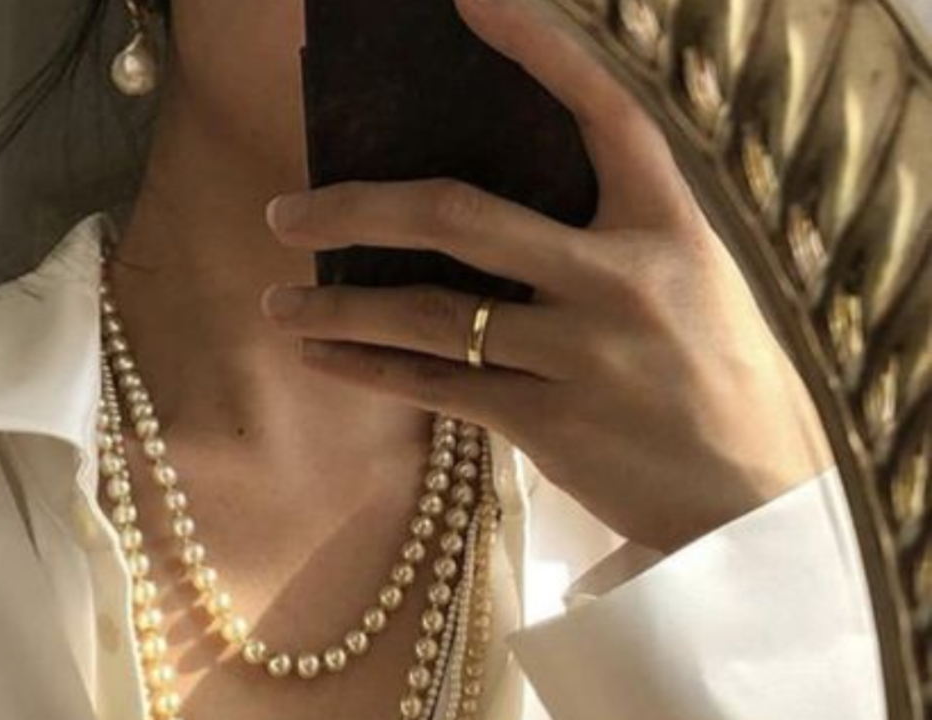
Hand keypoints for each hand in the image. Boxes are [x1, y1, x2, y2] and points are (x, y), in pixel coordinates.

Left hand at [258, 0, 832, 552]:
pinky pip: (435, 386)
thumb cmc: (712, 373)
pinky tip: (320, 358)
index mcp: (667, 225)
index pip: (602, 111)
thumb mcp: (687, 279)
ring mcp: (583, 354)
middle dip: (357, 209)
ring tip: (277, 304)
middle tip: (285, 213)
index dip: (540, 46)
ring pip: (429, 313)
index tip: (472, 0)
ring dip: (339, 308)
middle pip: (461, 217)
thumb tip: (476, 207)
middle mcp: (622, 279)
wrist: (749, 495)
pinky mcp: (550, 423)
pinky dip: (368, 370)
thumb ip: (605, 233)